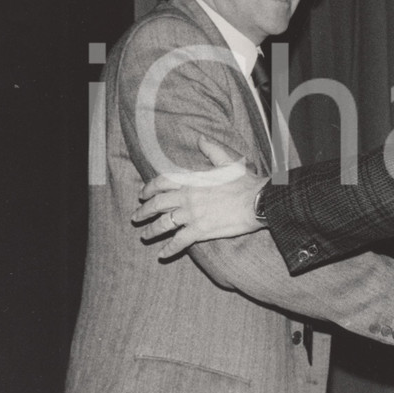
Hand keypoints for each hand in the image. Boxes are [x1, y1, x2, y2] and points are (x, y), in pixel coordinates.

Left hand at [132, 135, 268, 258]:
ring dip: (151, 231)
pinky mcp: (200, 231)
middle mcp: (187, 198)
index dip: (149, 189)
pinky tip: (162, 254)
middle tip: (135, 217)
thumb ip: (211, 150)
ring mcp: (192, 215)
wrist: (258, 201)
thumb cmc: (245, 181)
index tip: (141, 195)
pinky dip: (169, 249)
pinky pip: (179, 242)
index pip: (162, 183)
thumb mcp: (228, 162)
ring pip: (163, 224)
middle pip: (157, 205)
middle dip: (143, 211)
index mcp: (192, 181)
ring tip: (144, 236)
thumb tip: (200, 138)